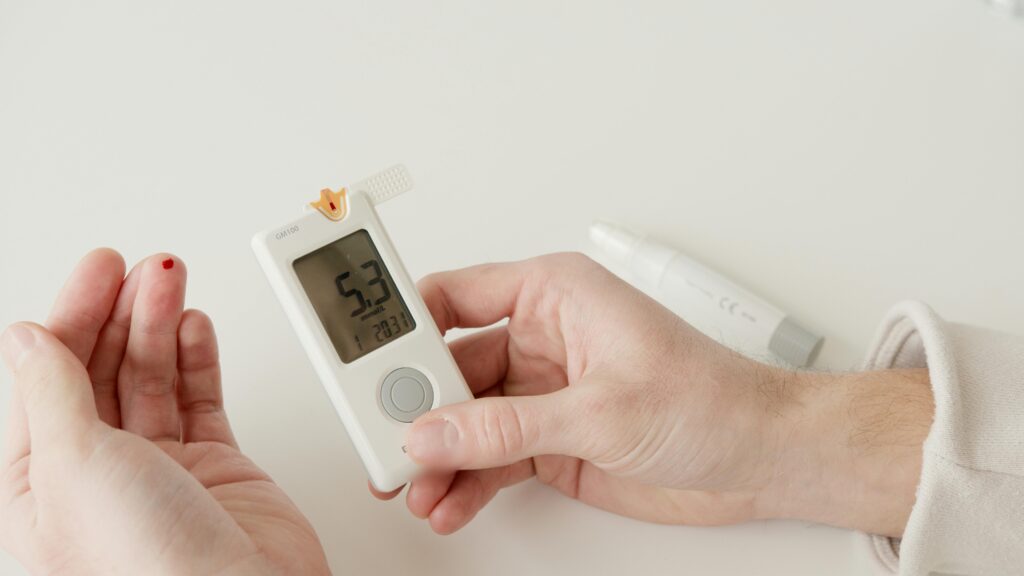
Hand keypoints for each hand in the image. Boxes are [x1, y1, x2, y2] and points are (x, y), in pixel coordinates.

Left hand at [0, 249, 329, 574]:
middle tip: (143, 267)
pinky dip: (199, 359)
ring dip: (163, 326)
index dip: (73, 317)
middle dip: (123, 313)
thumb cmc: (151, 566)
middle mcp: (98, 476)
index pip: (50, 379)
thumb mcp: (76, 464)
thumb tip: (28, 339)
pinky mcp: (215, 467)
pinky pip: (201, 399)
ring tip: (173, 281)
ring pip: (155, 378)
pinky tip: (195, 327)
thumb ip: (55, 393)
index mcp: (40, 486)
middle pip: (105, 371)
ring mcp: (160, 470)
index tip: (99, 271)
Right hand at [374, 253, 933, 537]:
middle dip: (413, 406)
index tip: (359, 347)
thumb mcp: (600, 409)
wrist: (760, 458)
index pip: (454, 296)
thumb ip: (508, 425)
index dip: (402, 322)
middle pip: (447, 366)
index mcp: (553, 295)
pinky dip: (465, 482)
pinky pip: (489, 457)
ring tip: (412, 484)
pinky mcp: (551, 440)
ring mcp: (543, 393)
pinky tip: (448, 501)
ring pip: (464, 419)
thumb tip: (436, 431)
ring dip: (436, 454)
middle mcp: (541, 339)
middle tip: (379, 434)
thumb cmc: (711, 398)